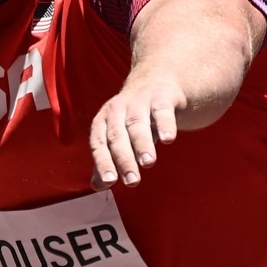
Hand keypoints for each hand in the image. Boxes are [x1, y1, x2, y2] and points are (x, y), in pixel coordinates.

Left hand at [88, 74, 186, 190]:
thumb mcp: (120, 136)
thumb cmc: (134, 117)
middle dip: (124, 159)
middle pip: (117, 135)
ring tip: (148, 163)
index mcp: (104, 120)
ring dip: (142, 144)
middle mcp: (118, 109)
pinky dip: (165, 124)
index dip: (103, 162)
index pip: (99, 143)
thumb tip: (98, 185)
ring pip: (137, 123)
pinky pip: (161, 110)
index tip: (110, 181)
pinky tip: (168, 139)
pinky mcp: (161, 96)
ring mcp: (139, 101)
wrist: (157, 81)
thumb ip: (109, 160)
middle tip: (132, 181)